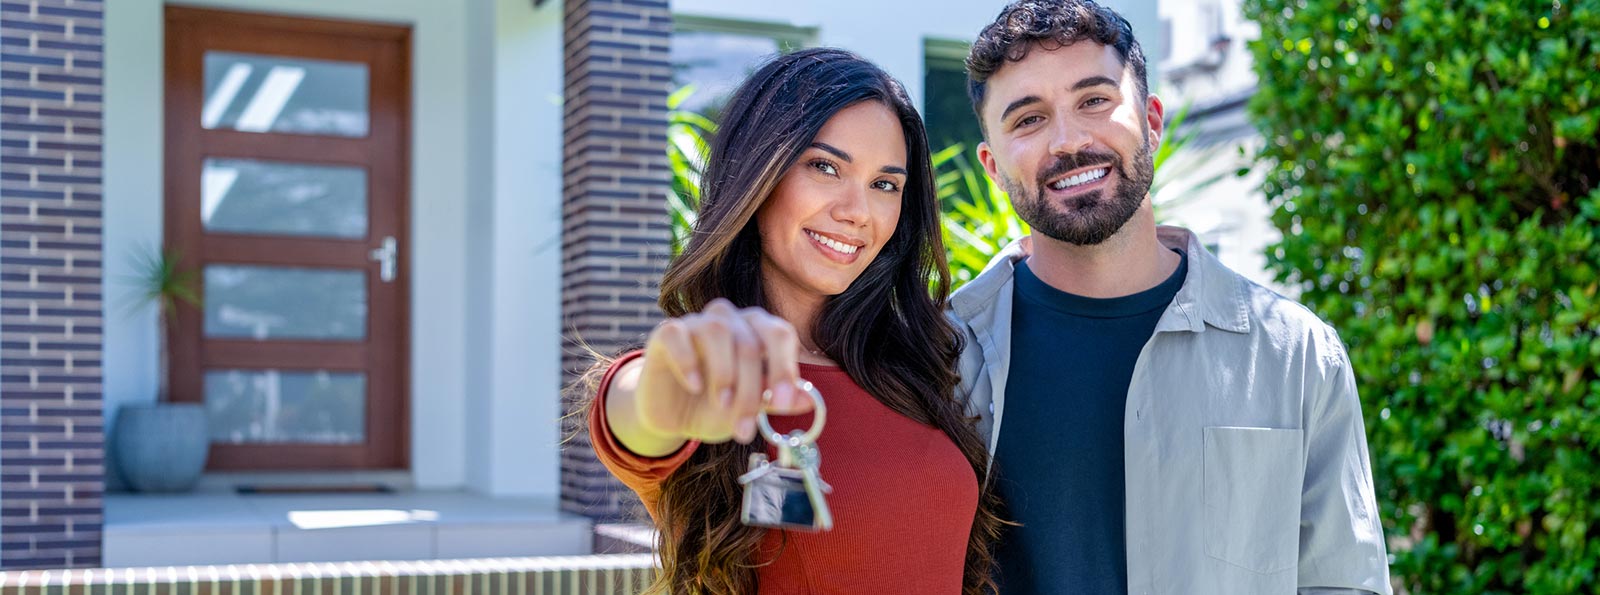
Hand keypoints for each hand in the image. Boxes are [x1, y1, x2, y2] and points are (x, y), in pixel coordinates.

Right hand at [632, 299, 814, 445]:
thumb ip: (775, 400)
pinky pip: (678, 334)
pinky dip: (687, 361)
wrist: (674, 418)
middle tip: (746, 426)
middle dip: (752, 387)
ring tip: (723, 405)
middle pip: (750, 341)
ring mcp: (697, 322)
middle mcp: (731, 320)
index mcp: (758, 332)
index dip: (785, 367)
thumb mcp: (749, 410)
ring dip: (724, 374)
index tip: (782, 403)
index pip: (780, 334)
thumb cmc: (716, 407)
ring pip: (717, 331)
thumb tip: (809, 400)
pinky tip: (693, 386)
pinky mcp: (666, 332)